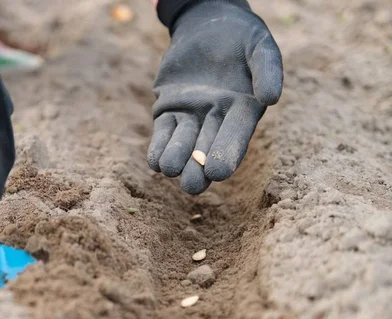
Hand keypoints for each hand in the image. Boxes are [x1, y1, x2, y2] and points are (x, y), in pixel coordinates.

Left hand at [148, 0, 282, 193]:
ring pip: (182, 144)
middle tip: (192, 185)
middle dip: (199, 169)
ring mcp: (191, 117)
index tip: (218, 172)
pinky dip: (159, 147)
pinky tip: (155, 161)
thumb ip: (267, 69)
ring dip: (176, 159)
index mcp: (243, 111)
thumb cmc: (240, 37)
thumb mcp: (259, 46)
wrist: (208, 24)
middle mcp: (217, 120)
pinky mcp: (169, 110)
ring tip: (170, 169)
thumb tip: (271, 98)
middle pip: (207, 149)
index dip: (227, 154)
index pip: (235, 137)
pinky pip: (163, 133)